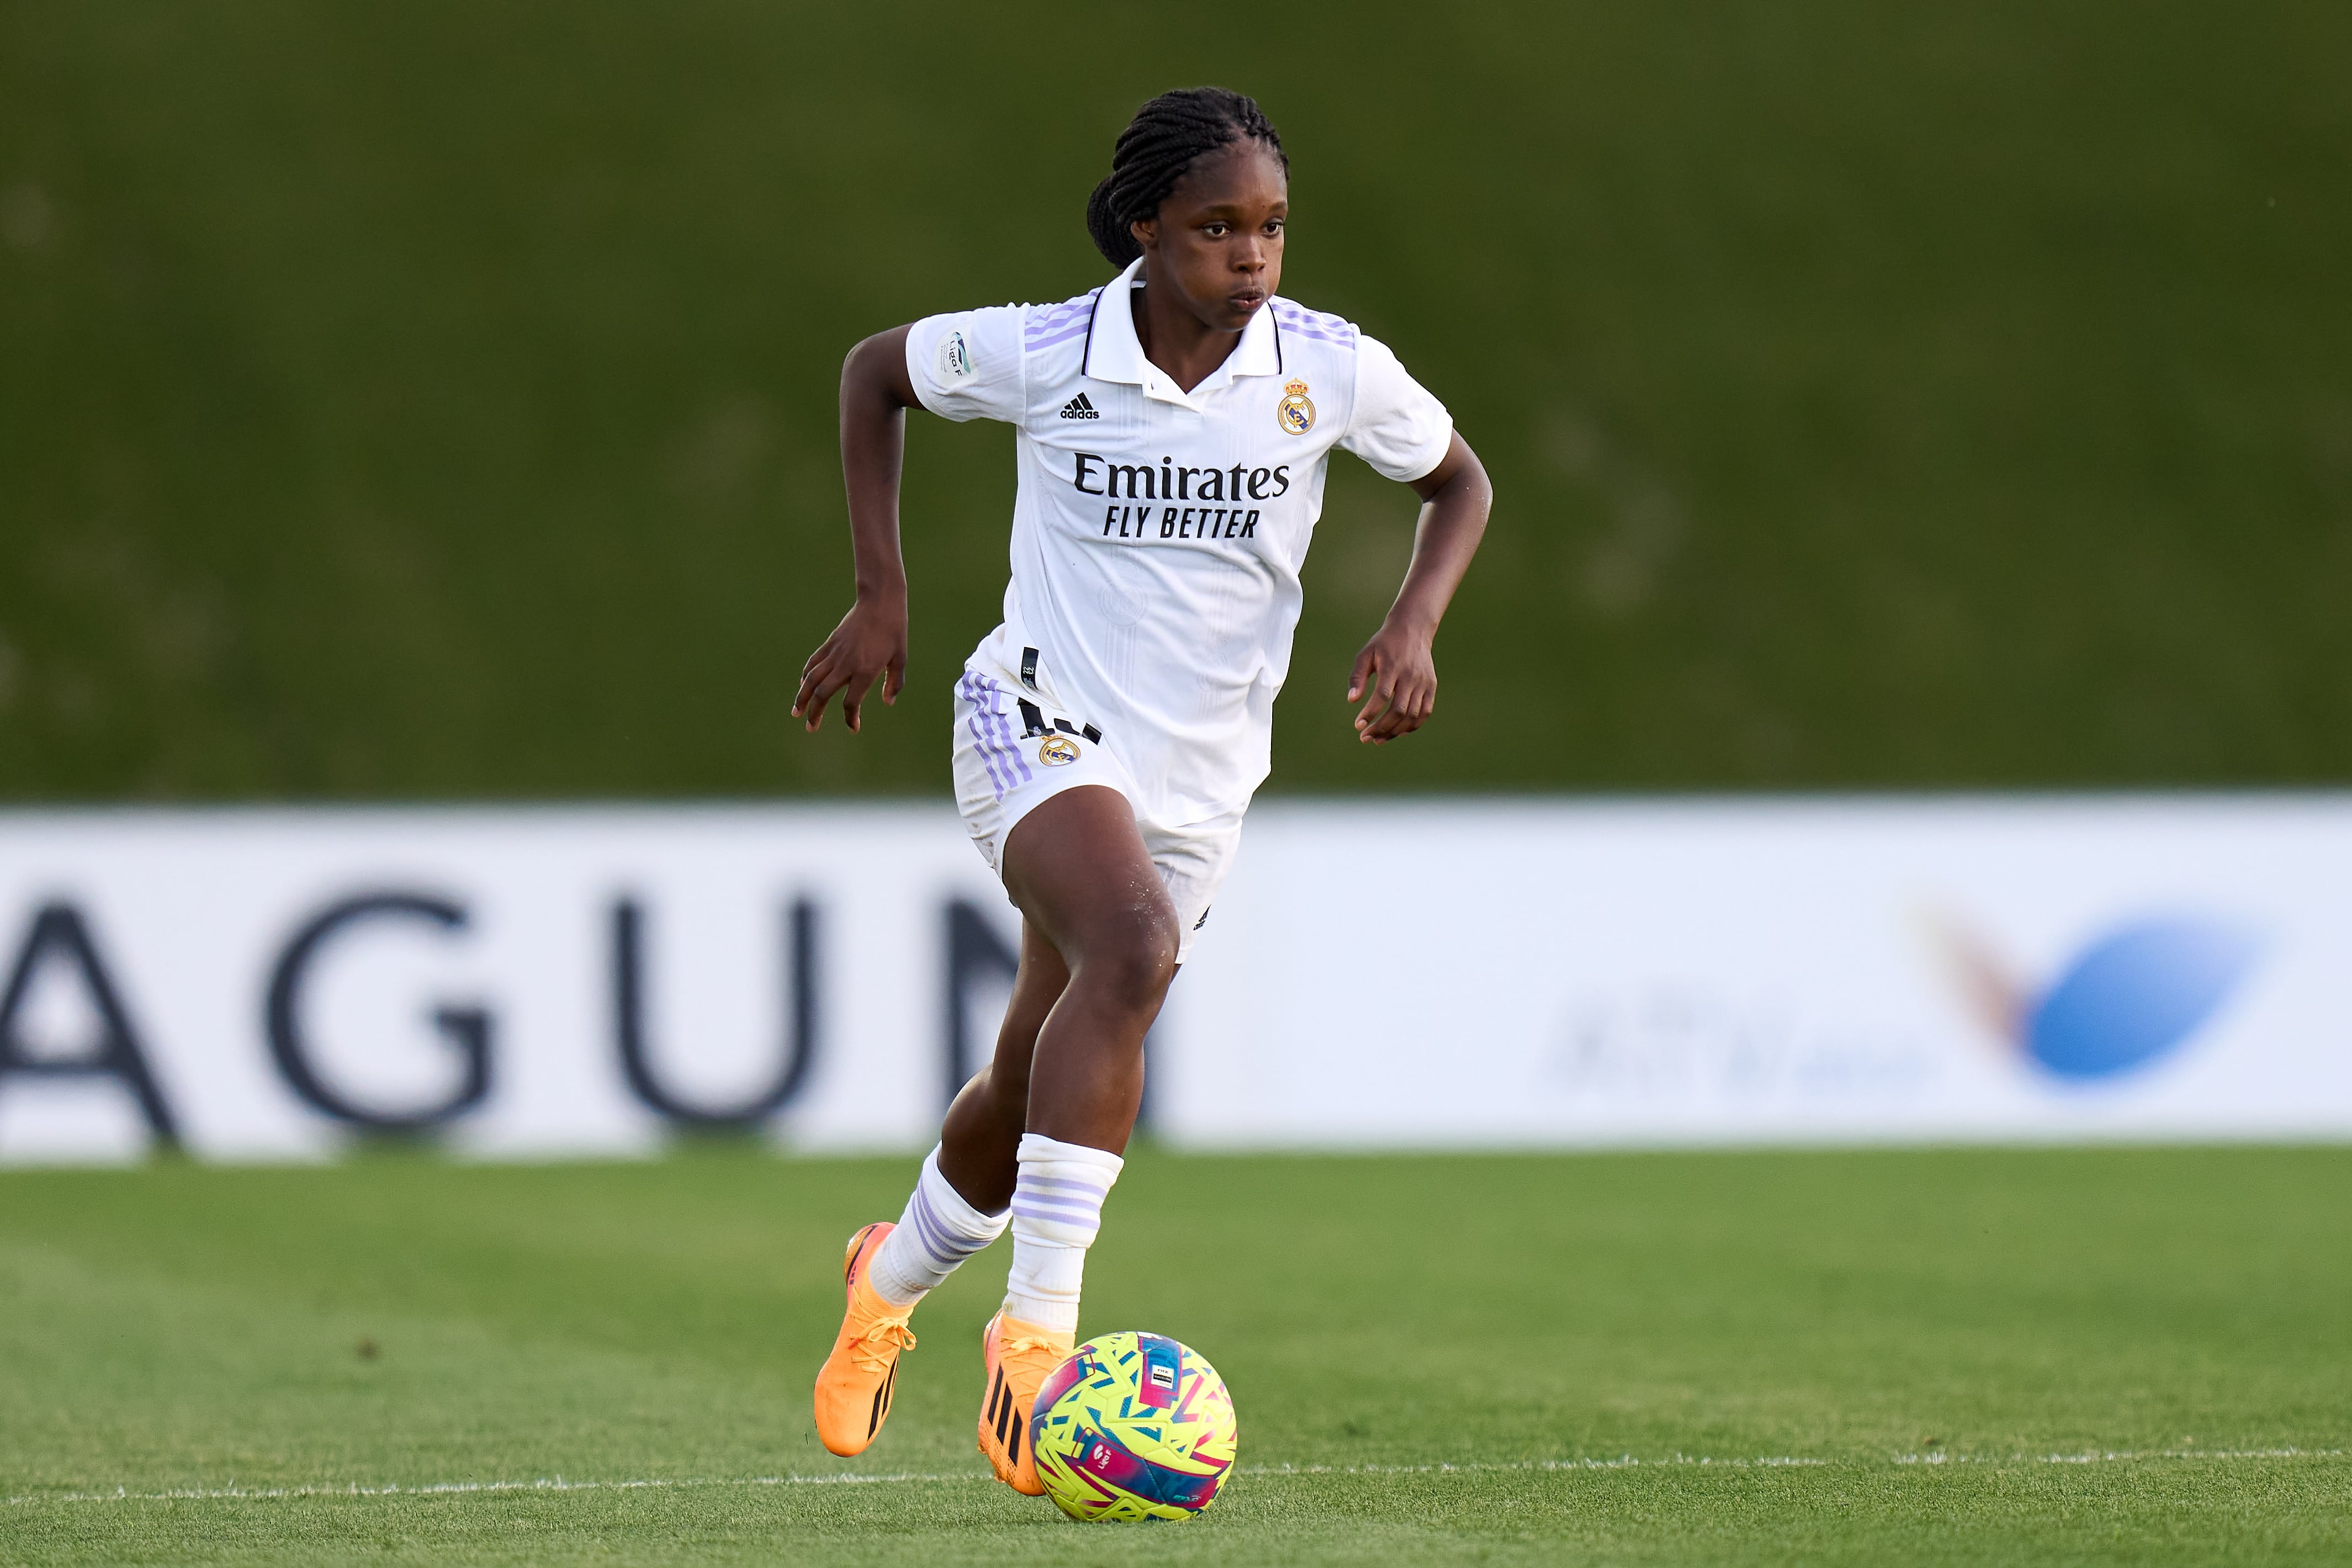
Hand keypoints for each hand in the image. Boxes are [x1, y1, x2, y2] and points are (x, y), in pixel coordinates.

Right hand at [793, 595, 906, 732]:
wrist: (879, 602)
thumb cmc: (894, 631)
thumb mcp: (900, 658)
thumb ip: (894, 683)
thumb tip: (888, 702)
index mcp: (865, 671)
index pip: (850, 702)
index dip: (850, 718)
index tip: (853, 727)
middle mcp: (846, 665)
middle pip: (823, 694)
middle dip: (815, 713)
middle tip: (811, 728)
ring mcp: (835, 653)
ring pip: (812, 679)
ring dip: (801, 697)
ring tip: (795, 712)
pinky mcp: (830, 643)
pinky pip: (813, 662)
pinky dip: (805, 675)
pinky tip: (802, 684)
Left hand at [1345, 618, 1437, 744]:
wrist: (1413, 630)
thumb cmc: (1384, 644)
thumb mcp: (1366, 655)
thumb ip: (1357, 677)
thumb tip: (1352, 700)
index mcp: (1393, 666)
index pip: (1382, 695)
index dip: (1370, 713)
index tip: (1358, 725)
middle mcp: (1410, 675)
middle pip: (1398, 709)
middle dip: (1381, 727)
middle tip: (1365, 737)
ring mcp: (1423, 682)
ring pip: (1412, 715)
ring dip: (1395, 731)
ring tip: (1378, 739)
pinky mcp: (1431, 687)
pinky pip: (1424, 712)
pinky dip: (1412, 726)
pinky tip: (1397, 733)